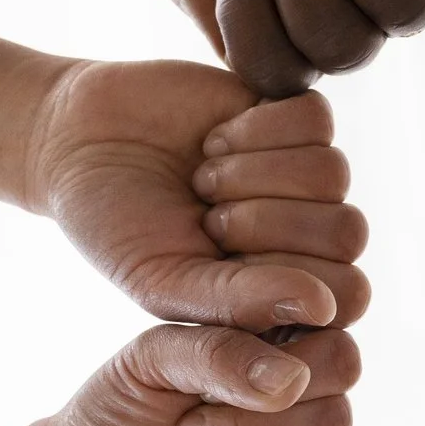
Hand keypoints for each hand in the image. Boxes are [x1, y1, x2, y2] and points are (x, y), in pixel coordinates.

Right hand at [26, 68, 366, 331]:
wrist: (76, 144)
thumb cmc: (118, 228)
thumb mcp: (165, 283)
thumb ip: (239, 305)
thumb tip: (324, 309)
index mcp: (289, 289)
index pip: (348, 294)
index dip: (286, 276)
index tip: (218, 263)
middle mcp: (307, 233)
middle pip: (348, 233)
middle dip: (264, 224)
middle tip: (206, 217)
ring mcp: (304, 173)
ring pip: (332, 174)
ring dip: (251, 174)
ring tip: (203, 179)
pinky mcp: (291, 116)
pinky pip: (315, 120)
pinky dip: (255, 128)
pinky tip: (214, 140)